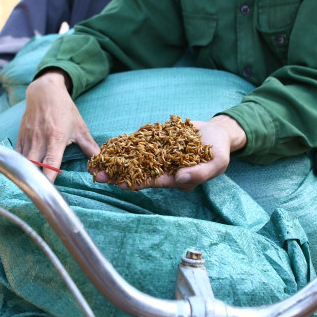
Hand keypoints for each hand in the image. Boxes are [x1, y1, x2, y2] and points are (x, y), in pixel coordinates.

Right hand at [17, 70, 98, 182]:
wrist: (45, 91)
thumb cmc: (64, 109)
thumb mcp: (80, 127)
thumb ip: (89, 146)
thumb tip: (100, 160)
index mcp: (57, 137)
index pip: (51, 162)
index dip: (49, 177)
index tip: (49, 191)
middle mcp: (40, 139)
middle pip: (34, 164)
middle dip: (36, 180)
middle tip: (40, 193)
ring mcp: (28, 137)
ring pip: (23, 161)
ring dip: (26, 174)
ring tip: (30, 187)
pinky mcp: (20, 136)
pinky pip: (16, 154)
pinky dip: (17, 164)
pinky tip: (20, 173)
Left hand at [92, 115, 245, 191]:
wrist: (217, 132)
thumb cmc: (219, 151)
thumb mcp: (217, 163)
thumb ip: (200, 173)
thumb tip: (180, 179)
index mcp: (177, 178)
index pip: (155, 181)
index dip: (138, 182)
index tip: (121, 183)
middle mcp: (164, 168)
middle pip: (139, 172)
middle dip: (119, 174)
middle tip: (98, 176)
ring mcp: (159, 155)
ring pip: (135, 159)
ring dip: (116, 161)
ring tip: (97, 163)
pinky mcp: (157, 141)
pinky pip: (139, 143)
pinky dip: (125, 144)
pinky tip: (109, 146)